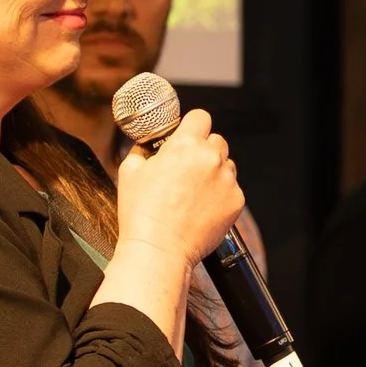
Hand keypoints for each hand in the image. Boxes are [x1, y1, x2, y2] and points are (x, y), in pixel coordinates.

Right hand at [116, 108, 242, 266]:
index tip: (187, 135)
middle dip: (203, 150)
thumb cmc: (141, 213)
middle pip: (216, 140)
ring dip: (214, 172)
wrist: (159, 249)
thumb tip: (148, 146)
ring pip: (226, 165)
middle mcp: (211, 158)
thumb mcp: (129, 171)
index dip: (192, 126)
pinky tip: (201, 208)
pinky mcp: (236, 201)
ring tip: (193, 193)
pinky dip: (220, 195)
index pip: (200, 117)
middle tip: (186, 170)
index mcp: (185, 145)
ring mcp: (227, 180)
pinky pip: (232, 189)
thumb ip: (143, 150)